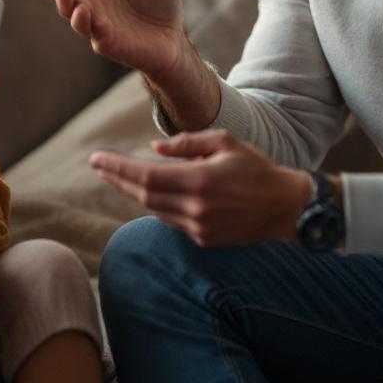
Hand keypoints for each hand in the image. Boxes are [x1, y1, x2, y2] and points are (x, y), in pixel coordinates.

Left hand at [89, 130, 311, 247]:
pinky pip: (170, 221)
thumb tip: (153, 148)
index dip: (117, 168)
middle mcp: (195, 209)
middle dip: (117, 179)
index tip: (96, 159)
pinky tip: (147, 194)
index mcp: (199, 181)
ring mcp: (198, 228)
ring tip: (116, 176)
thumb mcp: (225, 142)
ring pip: (154, 210)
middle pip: (143, 196)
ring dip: (133, 193)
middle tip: (98, 166)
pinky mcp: (204, 240)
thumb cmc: (256, 168)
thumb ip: (187, 143)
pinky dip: (156, 205)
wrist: (286, 208)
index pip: (145, 176)